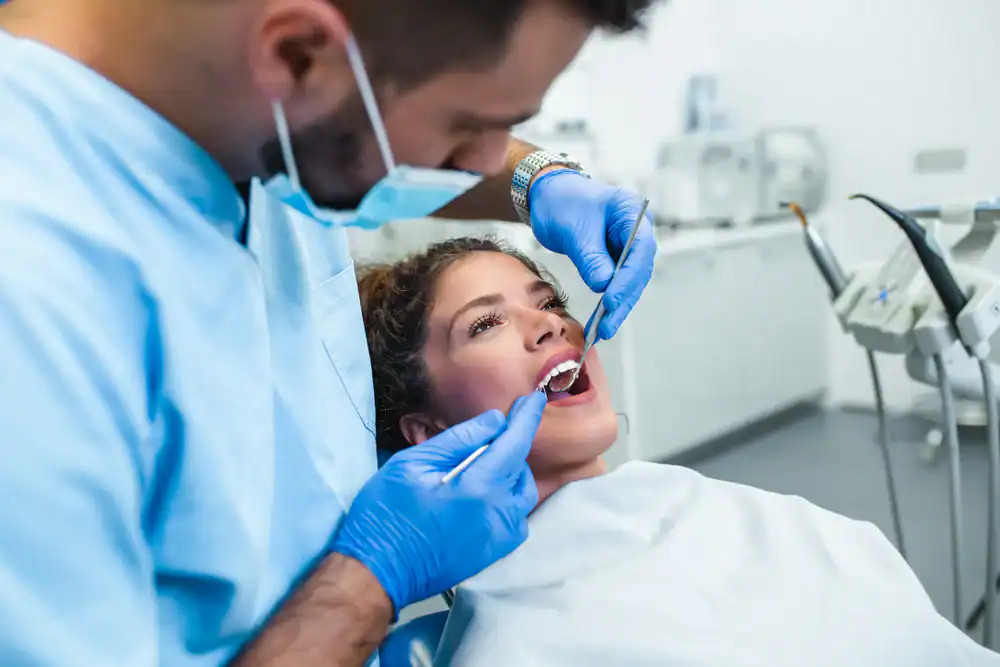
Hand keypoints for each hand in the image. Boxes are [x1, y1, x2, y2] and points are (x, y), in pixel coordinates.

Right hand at [331, 392, 545, 613]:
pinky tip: (484, 496)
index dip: (527, 418)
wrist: (378, 571)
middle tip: (484, 438)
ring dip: (510, 474)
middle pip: (520, 469)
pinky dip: (508, 501)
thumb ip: (459, 440)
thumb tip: (494, 421)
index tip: (535, 399)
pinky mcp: (493, 554)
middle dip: (509, 447)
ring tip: (482, 466)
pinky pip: (516, 519)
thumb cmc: (386, 513)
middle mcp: (497, 514)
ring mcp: (498, 538)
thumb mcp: (413, 464)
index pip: (515, 444)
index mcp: (478, 488)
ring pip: (522, 495)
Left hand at [529, 169, 655, 339]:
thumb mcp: (573, 230)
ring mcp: (628, 245)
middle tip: (608, 326)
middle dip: (623, 299)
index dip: (627, 279)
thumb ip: (590, 257)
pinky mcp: (616, 258)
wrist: (549, 195)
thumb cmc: (561, 203)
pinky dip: (609, 301)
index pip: (640, 250)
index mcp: (632, 213)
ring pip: (630, 281)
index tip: (612, 301)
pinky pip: (617, 282)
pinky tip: (601, 321)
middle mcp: (637, 230)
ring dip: (617, 306)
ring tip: (603, 330)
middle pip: (638, 270)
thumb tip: (604, 286)